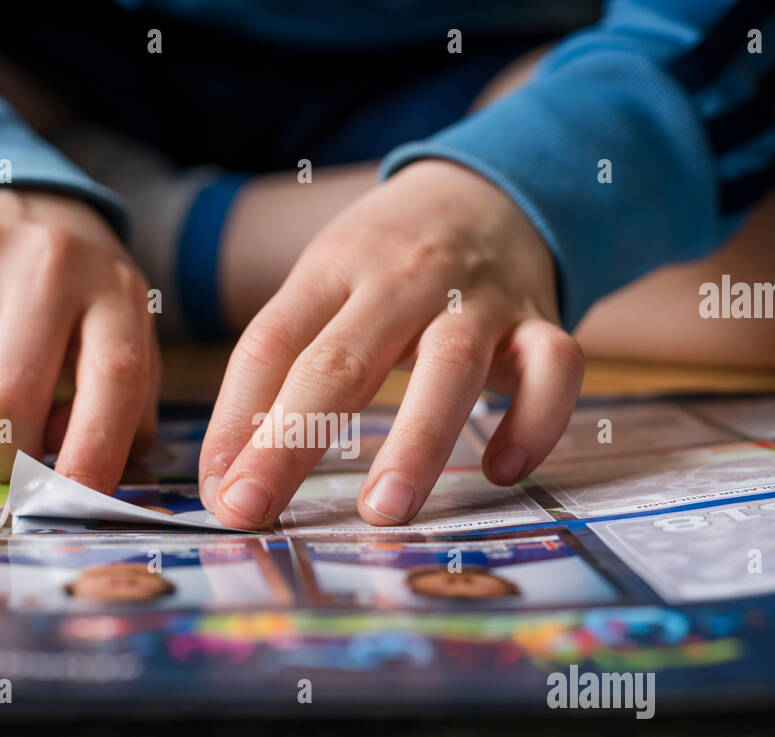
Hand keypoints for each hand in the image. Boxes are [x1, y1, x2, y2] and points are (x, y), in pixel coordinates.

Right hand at [0, 190, 158, 486]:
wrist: (15, 204)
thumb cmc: (82, 297)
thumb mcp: (126, 337)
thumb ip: (125, 409)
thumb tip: (86, 481)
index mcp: (115, 290)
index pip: (113, 377)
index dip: (94, 451)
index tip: (74, 500)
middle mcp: (45, 265)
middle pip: (7, 397)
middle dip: (8, 462)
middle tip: (16, 472)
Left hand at [198, 159, 582, 528]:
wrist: (488, 189)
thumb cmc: (387, 262)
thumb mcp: (323, 286)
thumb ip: (280, 372)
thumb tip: (228, 475)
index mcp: (333, 269)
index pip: (271, 344)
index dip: (236, 421)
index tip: (220, 494)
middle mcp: (403, 278)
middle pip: (341, 359)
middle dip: (291, 442)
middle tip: (253, 510)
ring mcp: (478, 298)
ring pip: (450, 363)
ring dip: (416, 440)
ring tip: (383, 510)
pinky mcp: (541, 320)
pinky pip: (553, 368)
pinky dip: (536, 421)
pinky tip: (503, 469)